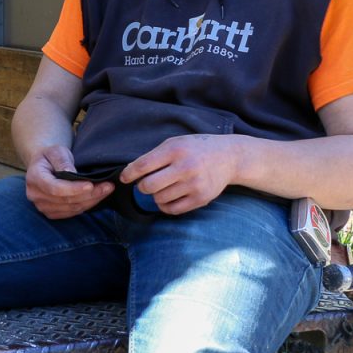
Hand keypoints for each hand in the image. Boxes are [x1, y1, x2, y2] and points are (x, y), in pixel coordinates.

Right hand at [25, 145, 113, 219]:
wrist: (43, 165)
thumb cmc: (50, 155)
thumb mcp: (56, 151)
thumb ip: (62, 161)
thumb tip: (71, 173)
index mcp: (34, 178)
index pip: (55, 188)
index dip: (74, 189)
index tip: (91, 185)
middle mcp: (35, 195)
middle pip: (65, 200)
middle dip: (89, 194)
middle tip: (108, 186)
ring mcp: (42, 206)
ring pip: (71, 208)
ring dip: (91, 201)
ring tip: (106, 190)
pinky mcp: (51, 213)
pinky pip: (71, 213)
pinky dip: (86, 206)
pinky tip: (97, 197)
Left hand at [119, 135, 239, 214]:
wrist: (228, 157)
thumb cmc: (195, 148)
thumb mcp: (174, 143)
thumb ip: (154, 156)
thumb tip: (130, 172)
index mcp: (175, 150)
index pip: (143, 165)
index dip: (129, 174)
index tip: (124, 178)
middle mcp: (185, 167)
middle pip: (148, 186)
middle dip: (142, 186)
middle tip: (145, 183)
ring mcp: (194, 184)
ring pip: (159, 199)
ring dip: (155, 195)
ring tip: (163, 187)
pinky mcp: (201, 198)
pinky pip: (172, 209)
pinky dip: (165, 205)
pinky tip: (169, 196)